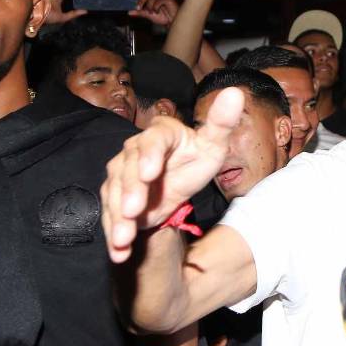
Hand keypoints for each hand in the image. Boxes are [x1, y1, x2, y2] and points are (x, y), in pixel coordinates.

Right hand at [101, 88, 243, 262]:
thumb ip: (221, 123)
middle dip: (130, 192)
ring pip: (116, 196)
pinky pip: (111, 217)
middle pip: (128, 171)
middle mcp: (134, 152)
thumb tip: (234, 93)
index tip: (150, 173)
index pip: (153, 140)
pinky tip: (119, 252)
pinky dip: (114, 236)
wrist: (178, 184)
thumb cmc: (196, 160)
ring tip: (124, 238)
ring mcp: (121, 176)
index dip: (149, 155)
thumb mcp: (213, 145)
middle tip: (134, 211)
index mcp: (160, 134)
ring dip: (118, 219)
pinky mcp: (115, 198)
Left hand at [129, 0, 178, 26]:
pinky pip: (158, 0)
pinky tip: (156, 11)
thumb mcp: (148, 14)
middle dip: (141, 0)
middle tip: (138, 7)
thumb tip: (130, 12)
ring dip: (149, 6)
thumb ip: (140, 12)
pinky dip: (155, 7)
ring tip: (151, 12)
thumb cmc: (163, 17)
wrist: (172, 22)